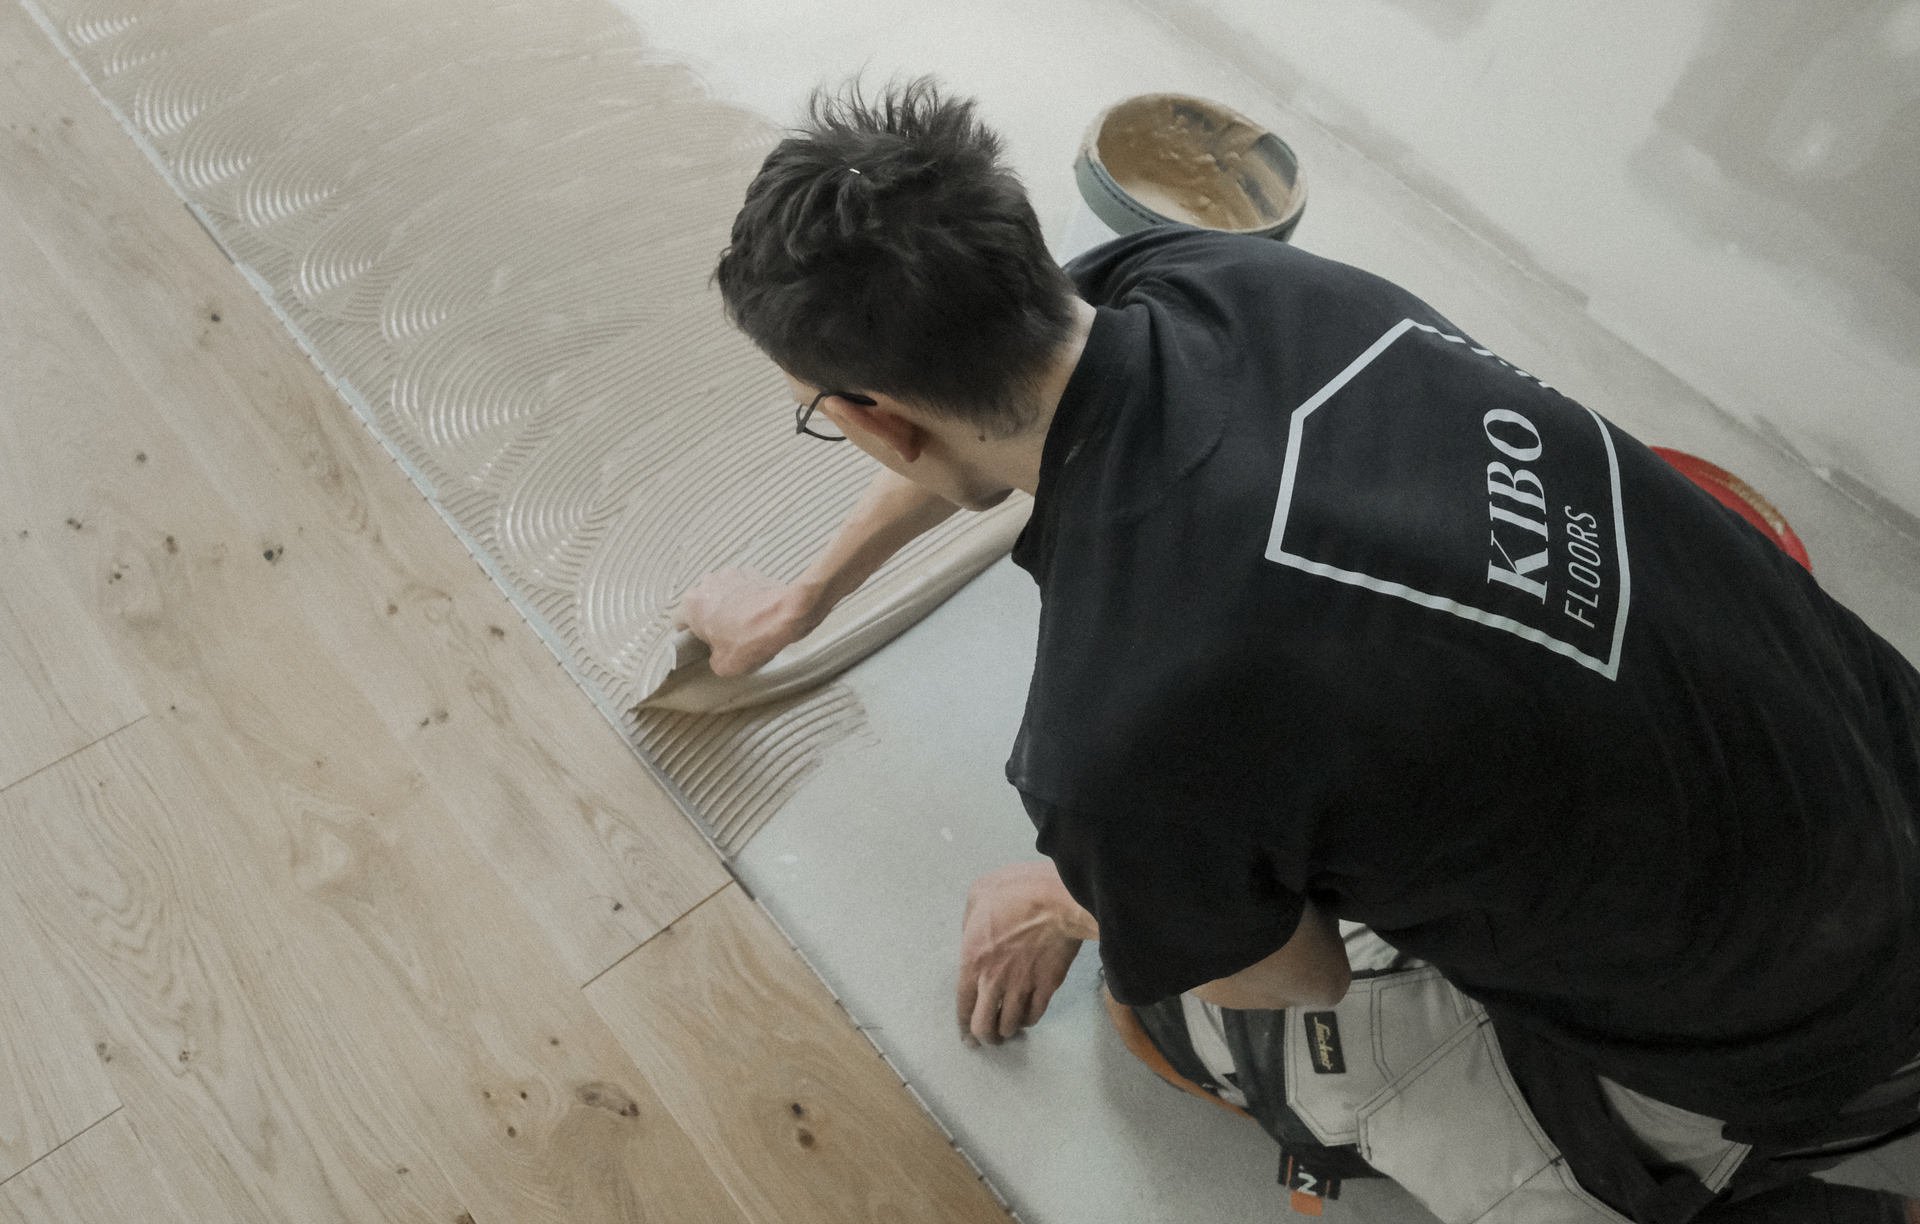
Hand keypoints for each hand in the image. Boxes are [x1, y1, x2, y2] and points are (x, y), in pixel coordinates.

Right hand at [674, 567, 825, 676]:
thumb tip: (716, 655)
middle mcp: (706, 585)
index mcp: (692, 605)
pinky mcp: (749, 573)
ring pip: (720, 595)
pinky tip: (757, 613)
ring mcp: (728, 575)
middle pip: (701, 606)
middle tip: (726, 638)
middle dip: (710, 620)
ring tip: (745, 625)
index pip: (679, 622)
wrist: (787, 615)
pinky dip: (745, 598)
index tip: (700, 644)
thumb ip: (711, 659)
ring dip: (727, 607)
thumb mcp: (724, 665)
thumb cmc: (753, 638)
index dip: (690, 636)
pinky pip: (740, 588)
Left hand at [956, 861, 1094, 1047]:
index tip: (968, 1038)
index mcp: (972, 959)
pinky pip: (1035, 1015)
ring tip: (1009, 1029)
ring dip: (1008, 1030)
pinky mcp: (1047, 987)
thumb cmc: (1018, 890)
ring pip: (1010, 1025)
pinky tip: (1028, 1016)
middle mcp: (993, 980)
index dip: (964, 1026)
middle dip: (985, 1037)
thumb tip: (970, 933)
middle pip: (984, 1026)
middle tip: (989, 1038)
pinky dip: (1029, 1020)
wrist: (1059, 899)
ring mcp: (1021, 986)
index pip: (963, 1005)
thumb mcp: (979, 893)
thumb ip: (969, 919)